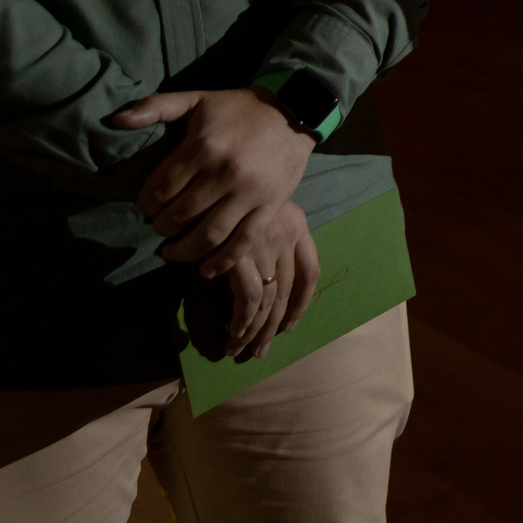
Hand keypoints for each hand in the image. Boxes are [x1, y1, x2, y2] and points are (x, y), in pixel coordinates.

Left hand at [110, 88, 314, 262]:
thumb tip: (116, 120)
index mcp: (202, 147)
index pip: (161, 190)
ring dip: (184, 251)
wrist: (294, 111)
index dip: (147, 203)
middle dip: (162, 227)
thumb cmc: (239, 108)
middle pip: (181, 216)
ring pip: (208, 235)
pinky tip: (205, 270)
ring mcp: (249, 193)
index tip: (148, 206)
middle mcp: (225, 173)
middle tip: (160, 227)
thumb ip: (155, 107)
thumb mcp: (196, 99)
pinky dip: (222, 262)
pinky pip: (243, 242)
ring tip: (173, 251)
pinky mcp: (270, 207)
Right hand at [204, 201, 320, 361]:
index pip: (310, 272)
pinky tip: (232, 333)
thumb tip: (257, 276)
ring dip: (254, 331)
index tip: (290, 325)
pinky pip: (249, 300)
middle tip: (259, 350)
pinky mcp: (242, 255)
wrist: (211, 172)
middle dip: (273, 326)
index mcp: (297, 224)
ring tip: (240, 350)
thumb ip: (263, 238)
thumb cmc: (229, 190)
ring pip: (269, 301)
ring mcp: (266, 246)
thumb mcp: (255, 209)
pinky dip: (241, 320)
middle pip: (289, 292)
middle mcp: (287, 236)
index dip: (303, 303)